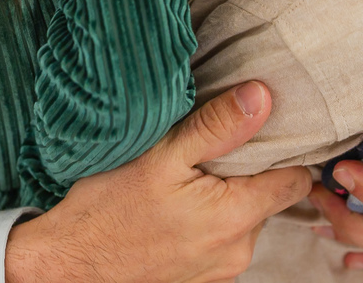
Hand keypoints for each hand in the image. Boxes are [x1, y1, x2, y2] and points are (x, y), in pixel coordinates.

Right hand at [5, 81, 311, 282]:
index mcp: (235, 218)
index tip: (267, 129)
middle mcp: (238, 251)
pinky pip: (222, 239)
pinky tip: (177, 204)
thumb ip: (217, 127)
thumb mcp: (160, 155)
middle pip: (270, 198)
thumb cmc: (107, 210)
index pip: (296, 181)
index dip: (287, 151)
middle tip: (214, 147)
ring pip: (245, 219)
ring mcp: (221, 270)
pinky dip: (209, 219)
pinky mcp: (202, 279)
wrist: (67, 266)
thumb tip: (263, 96)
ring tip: (191, 175)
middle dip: (250, 171)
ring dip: (227, 196)